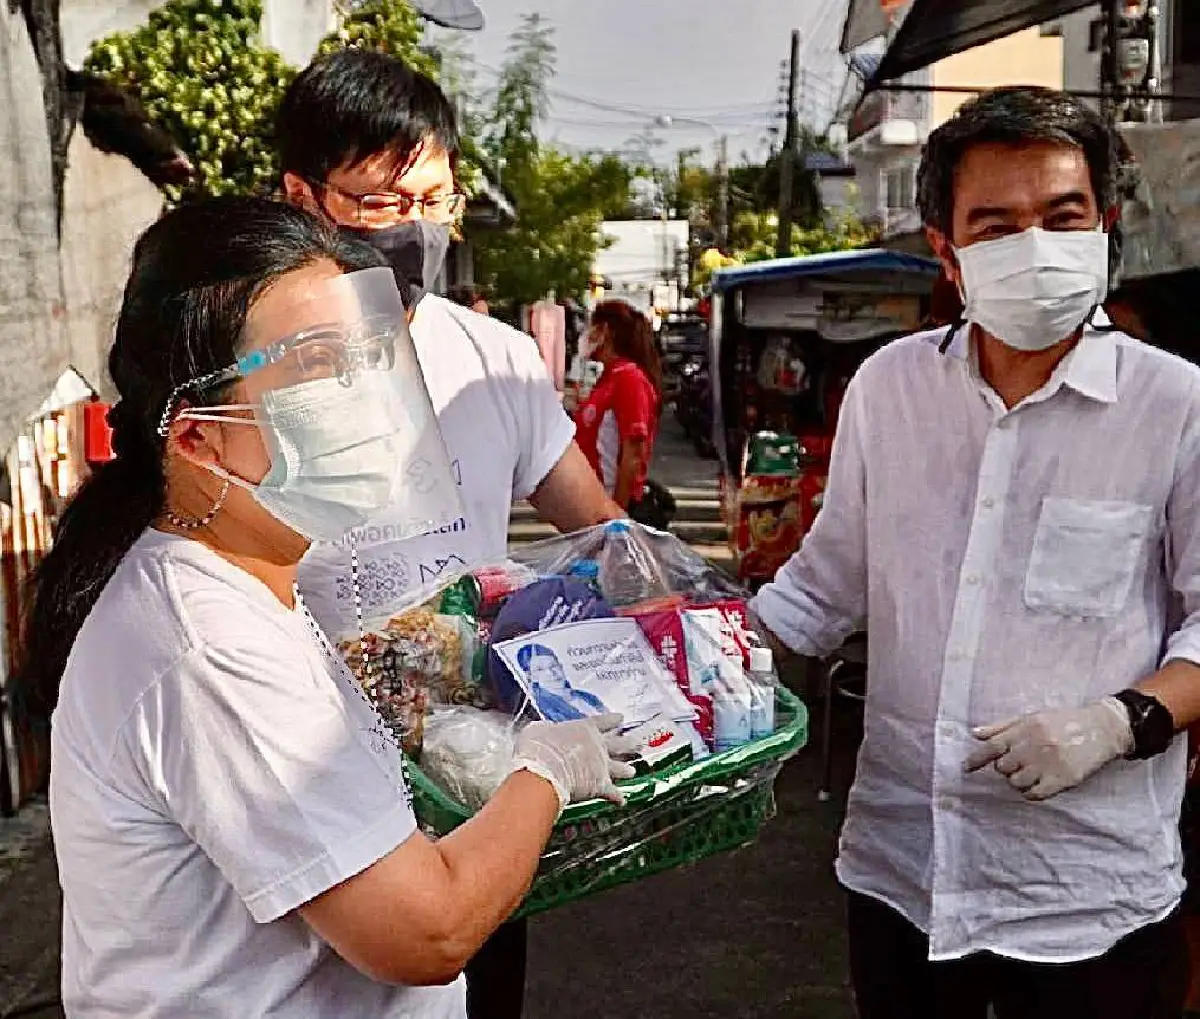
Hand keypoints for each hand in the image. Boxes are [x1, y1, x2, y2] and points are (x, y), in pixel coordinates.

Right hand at [510, 713, 638, 813]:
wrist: (545, 769)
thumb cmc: (539, 746)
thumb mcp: (538, 729)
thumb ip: (546, 730)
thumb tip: (542, 731)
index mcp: (585, 728)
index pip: (603, 722)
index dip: (612, 720)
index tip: (621, 718)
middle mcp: (598, 746)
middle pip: (619, 744)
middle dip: (629, 744)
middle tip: (639, 744)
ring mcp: (602, 766)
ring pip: (620, 768)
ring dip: (626, 770)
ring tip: (633, 771)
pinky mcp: (599, 785)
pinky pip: (612, 793)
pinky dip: (618, 797)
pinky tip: (622, 801)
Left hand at [965, 697, 1133, 800]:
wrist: (1101, 729)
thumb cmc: (1063, 721)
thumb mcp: (1031, 717)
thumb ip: (1002, 727)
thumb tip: (975, 734)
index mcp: (1025, 729)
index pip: (992, 747)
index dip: (977, 759)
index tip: (965, 768)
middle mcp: (1034, 746)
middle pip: (1003, 767)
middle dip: (1005, 768)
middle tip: (1017, 764)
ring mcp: (1048, 764)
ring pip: (1017, 782)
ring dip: (1018, 781)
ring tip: (1029, 773)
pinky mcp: (1063, 779)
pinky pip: (1035, 794)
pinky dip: (1030, 793)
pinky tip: (1036, 786)